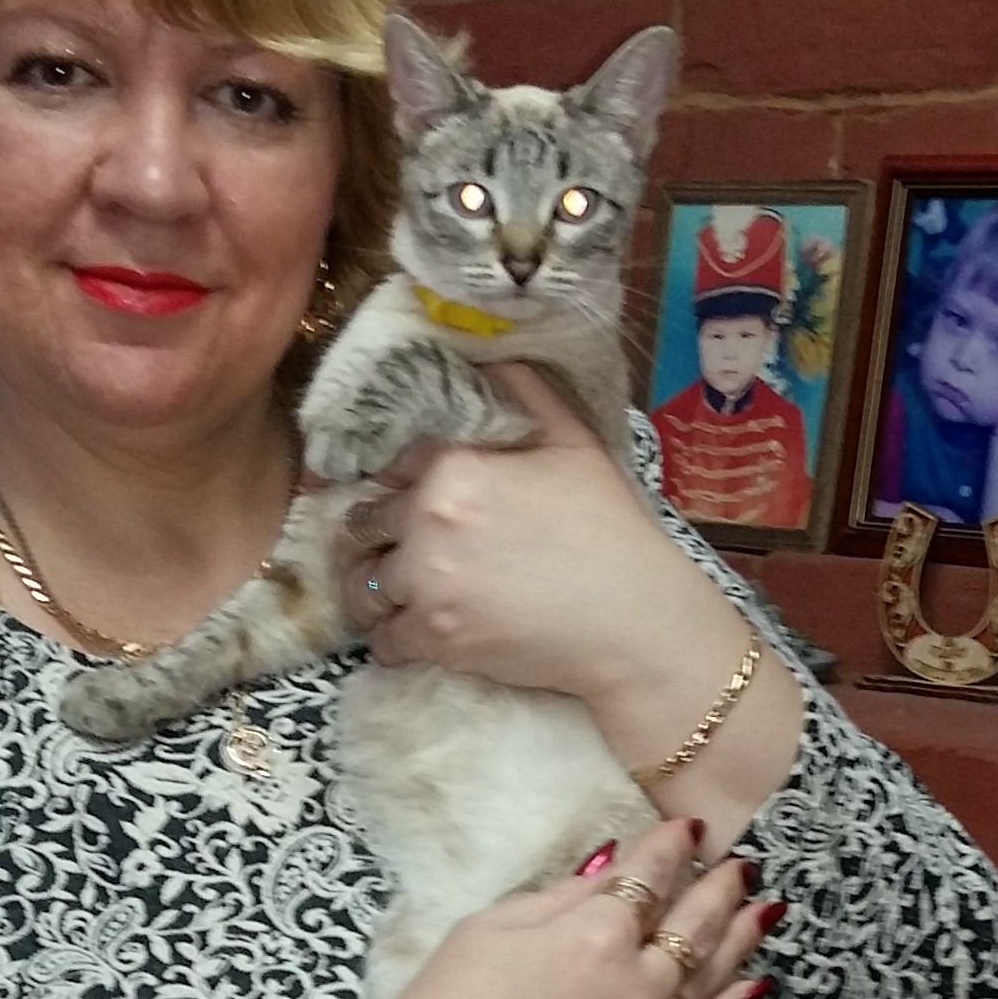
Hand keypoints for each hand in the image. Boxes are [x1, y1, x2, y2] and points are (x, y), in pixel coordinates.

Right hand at [259, 821, 776, 998]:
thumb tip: (606, 872)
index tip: (689, 828)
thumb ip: (556, 900)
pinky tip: (754, 986)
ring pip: (713, 976)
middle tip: (742, 863)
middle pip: (695, 922)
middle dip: (721, 886)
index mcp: (592, 934)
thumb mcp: (483, 934)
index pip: (649, 875)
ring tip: (763, 909)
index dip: (671, 846)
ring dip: (742, 937)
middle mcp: (635, 983)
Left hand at [338, 367, 720, 709]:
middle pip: (364, 527)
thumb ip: (522, 391)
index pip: (391, 467)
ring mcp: (427, 588)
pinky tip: (411, 631)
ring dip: (372, 587)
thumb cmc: (610, 529)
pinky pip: (383, 641)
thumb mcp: (573, 441)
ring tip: (392, 590)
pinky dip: (392, 638)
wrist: (634, 623)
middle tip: (391, 545)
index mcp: (453, 470)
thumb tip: (485, 357)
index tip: (402, 495)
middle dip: (376, 535)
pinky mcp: (436, 641)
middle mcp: (427, 526)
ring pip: (363, 586)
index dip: (397, 481)